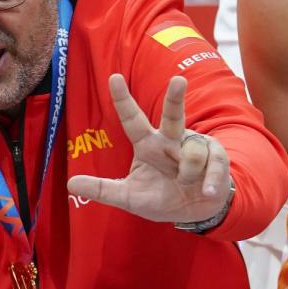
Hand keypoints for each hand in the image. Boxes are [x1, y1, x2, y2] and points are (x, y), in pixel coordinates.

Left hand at [67, 75, 231, 223]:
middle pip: (172, 115)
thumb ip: (102, 189)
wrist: (195, 211)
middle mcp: (171, 139)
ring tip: (185, 184)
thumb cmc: (160, 197)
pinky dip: (209, 181)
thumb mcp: (128, 197)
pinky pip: (212, 164)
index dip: (123, 99)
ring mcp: (195, 145)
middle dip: (176, 98)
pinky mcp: (216, 157)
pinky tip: (206, 190)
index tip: (114, 77)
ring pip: (191, 151)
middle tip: (178, 81)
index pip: (132, 119)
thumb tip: (71, 184)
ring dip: (188, 173)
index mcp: (147, 144)